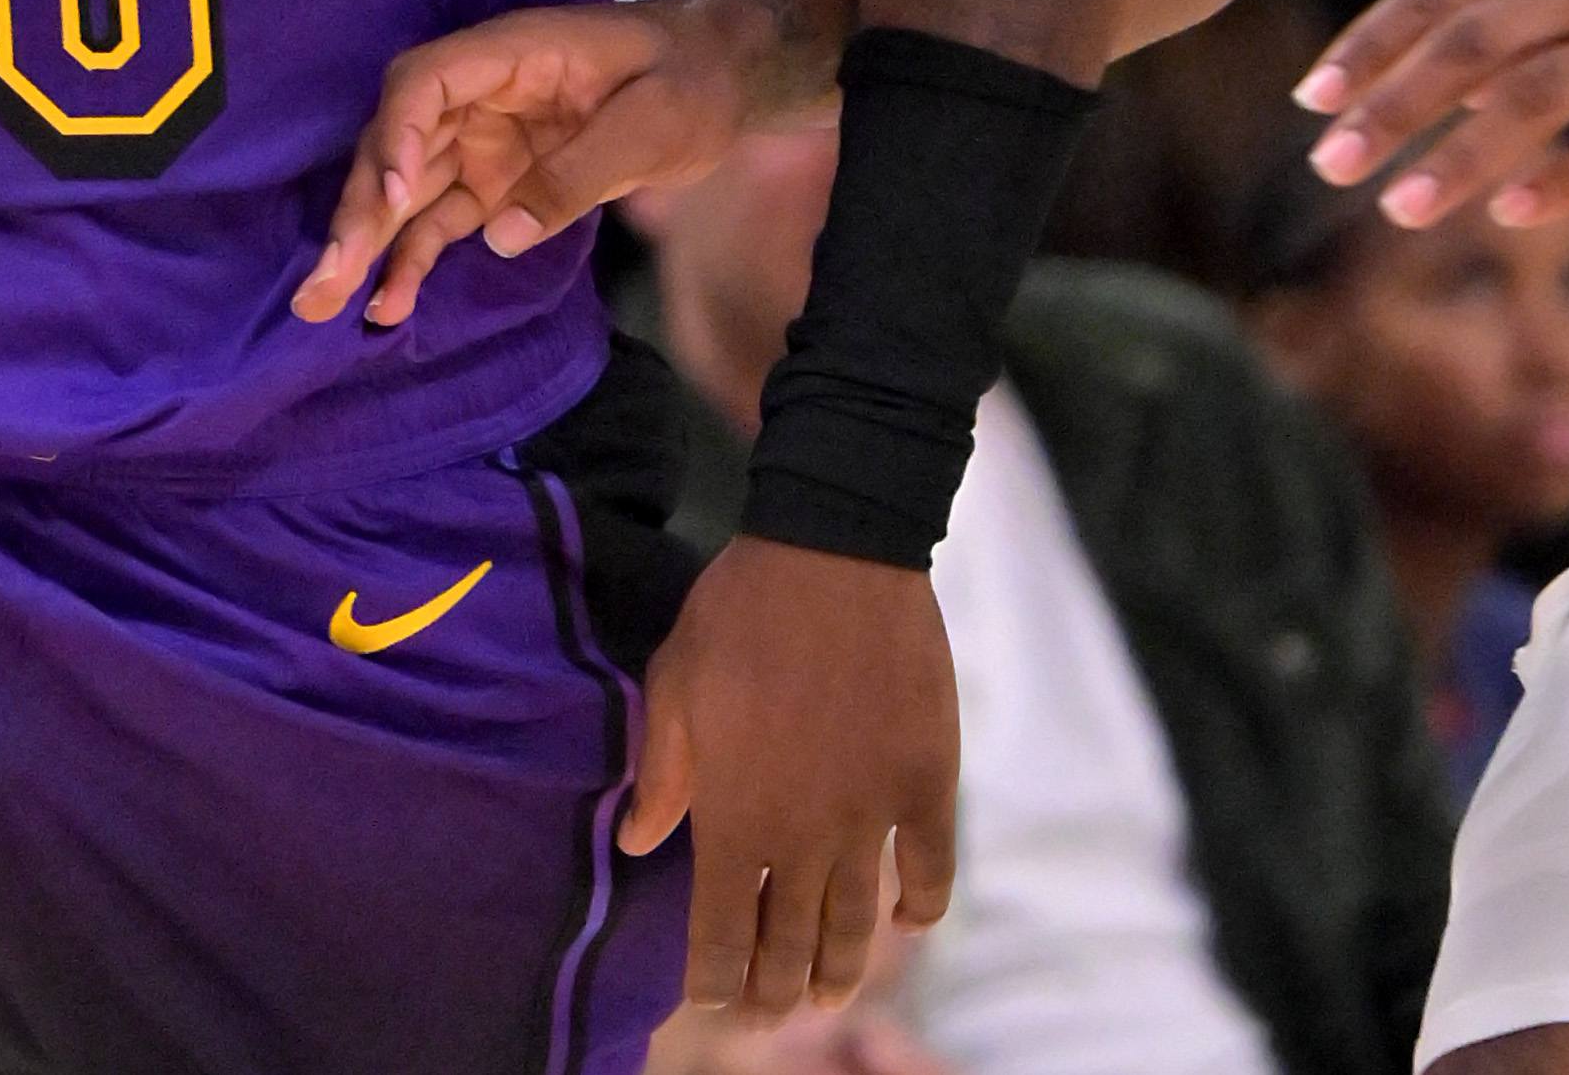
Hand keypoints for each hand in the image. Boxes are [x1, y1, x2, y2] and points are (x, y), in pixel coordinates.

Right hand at [293, 0, 781, 329]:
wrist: (722, 78)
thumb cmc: (690, 80)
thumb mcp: (649, 123)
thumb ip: (576, 176)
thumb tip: (501, 235)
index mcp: (508, 55)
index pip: (424, 83)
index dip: (397, 135)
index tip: (393, 197)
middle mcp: (479, 96)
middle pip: (397, 145)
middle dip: (359, 211)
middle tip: (327, 277)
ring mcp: (483, 141)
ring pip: (406, 192)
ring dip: (366, 245)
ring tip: (323, 303)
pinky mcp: (498, 181)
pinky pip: (442, 221)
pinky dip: (412, 260)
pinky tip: (385, 306)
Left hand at [633, 535, 957, 1020]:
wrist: (835, 551)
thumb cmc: (738, 613)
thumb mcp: (673, 685)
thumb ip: (663, 775)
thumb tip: (638, 844)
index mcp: (735, 817)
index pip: (721, 932)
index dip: (714, 980)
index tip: (709, 1003)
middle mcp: (805, 835)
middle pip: (792, 945)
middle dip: (774, 992)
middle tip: (767, 1017)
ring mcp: (872, 815)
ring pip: (859, 924)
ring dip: (843, 969)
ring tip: (829, 995)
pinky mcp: (926, 783)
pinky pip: (931, 869)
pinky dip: (921, 906)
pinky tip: (909, 924)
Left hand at [1294, 0, 1568, 230]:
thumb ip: (1497, 25)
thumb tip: (1409, 92)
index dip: (1370, 47)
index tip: (1311, 103)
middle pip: (1473, 44)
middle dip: (1394, 107)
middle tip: (1330, 165)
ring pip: (1539, 96)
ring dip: (1462, 157)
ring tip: (1401, 210)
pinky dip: (1565, 178)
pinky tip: (1514, 216)